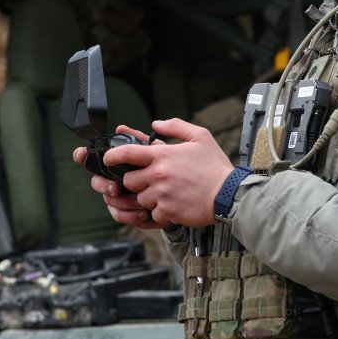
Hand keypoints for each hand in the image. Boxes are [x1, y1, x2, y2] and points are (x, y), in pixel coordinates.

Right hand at [71, 126, 169, 229]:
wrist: (186, 195)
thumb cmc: (172, 169)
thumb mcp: (159, 151)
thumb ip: (140, 139)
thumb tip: (120, 129)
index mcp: (121, 162)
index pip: (95, 156)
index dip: (83, 155)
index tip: (81, 155)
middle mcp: (116, 178)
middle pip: (96, 180)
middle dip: (102, 184)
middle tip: (116, 188)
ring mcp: (120, 196)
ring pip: (108, 199)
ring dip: (121, 201)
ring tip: (140, 202)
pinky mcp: (127, 211)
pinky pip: (118, 214)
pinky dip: (128, 214)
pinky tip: (142, 213)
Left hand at [104, 119, 234, 227]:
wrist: (228, 194)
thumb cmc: (214, 166)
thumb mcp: (200, 136)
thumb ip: (175, 126)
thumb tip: (155, 124)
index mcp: (163, 155)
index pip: (126, 153)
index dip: (112, 156)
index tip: (109, 159)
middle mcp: (158, 175)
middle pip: (129, 180)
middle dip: (135, 180)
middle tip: (150, 179)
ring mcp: (161, 195)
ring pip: (140, 198)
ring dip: (149, 197)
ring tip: (167, 192)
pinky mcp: (167, 212)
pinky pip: (153, 214)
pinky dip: (161, 211)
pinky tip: (175, 203)